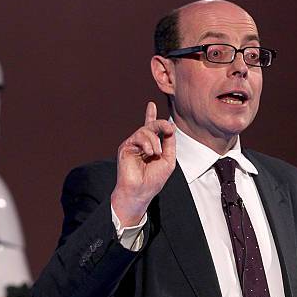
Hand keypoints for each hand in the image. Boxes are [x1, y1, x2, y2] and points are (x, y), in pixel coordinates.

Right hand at [111, 101, 175, 226]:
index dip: (150, 116)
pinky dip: (147, 144)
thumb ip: (170, 144)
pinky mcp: (125, 147)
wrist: (141, 192)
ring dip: (154, 140)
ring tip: (156, 153)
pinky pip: (138, 137)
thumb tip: (171, 127)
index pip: (150, 129)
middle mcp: (140, 145)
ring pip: (145, 131)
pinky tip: (150, 153)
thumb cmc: (154, 180)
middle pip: (151, 127)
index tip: (151, 104)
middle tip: (169, 127)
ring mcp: (132, 145)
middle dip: (161, 124)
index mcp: (150, 147)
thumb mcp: (168, 160)